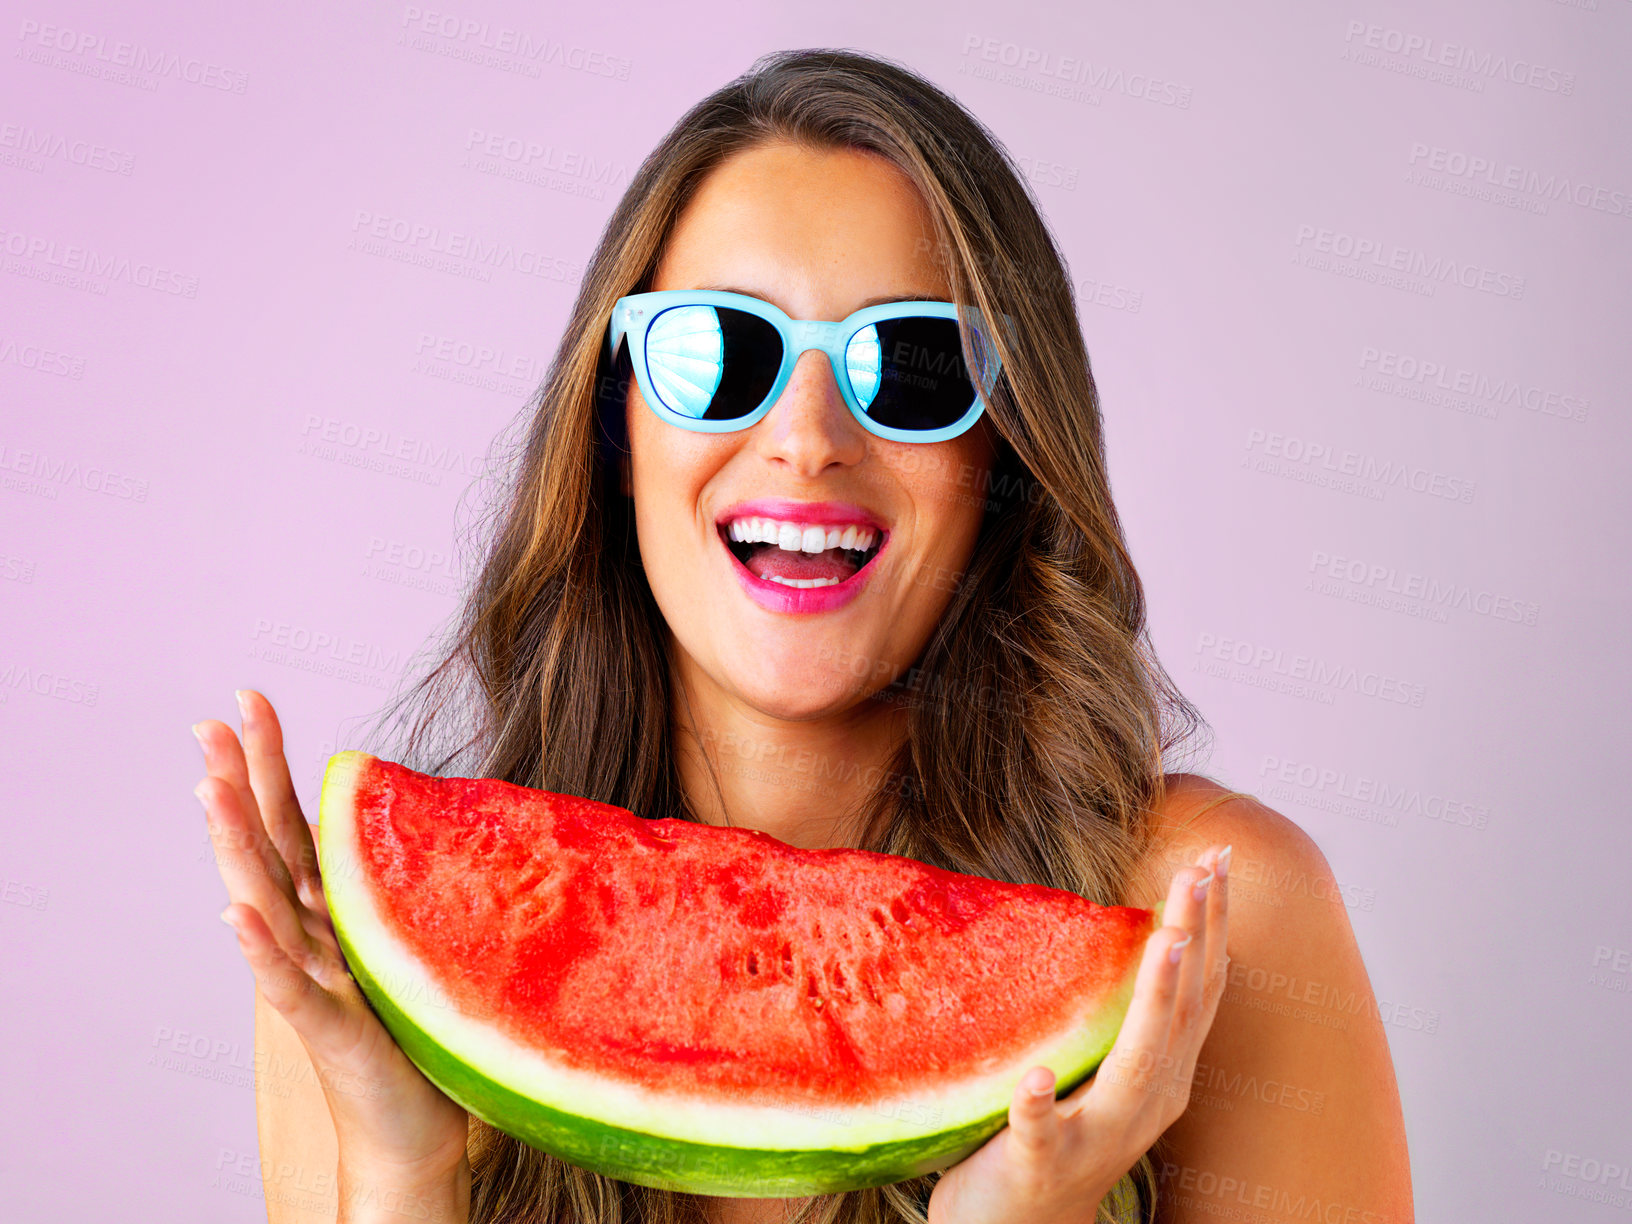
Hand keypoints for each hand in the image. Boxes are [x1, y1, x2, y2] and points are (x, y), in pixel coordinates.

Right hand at [194, 689, 469, 1178]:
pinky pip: (287, 984)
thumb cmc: (420, 1033)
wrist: (420, 1130)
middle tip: (213, 721)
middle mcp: (312, 937)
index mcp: (334, 911)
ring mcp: (312, 980)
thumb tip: (437, 820)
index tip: (251, 702)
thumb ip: (415, 887)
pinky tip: (234, 914)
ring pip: (263, 902)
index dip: (272, 764)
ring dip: (234, 845)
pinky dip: (260, 948)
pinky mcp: (327, 1028)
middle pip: (268, 847)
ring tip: (210, 789)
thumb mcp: (422, 941)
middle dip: (241, 782)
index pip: (295, 823)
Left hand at [926, 844, 1230, 1223]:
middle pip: (1179, 1014)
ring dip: (1153, 1003)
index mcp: (1163, 1075)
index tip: (1220, 861)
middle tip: (1202, 871)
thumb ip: (1134, 1018)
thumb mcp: (1110, 1072)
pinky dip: (1041, 1108)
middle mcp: (1145, 1104)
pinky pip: (1041, 1134)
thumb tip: (1163, 936)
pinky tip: (1036, 1079)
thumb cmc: (1061, 1136)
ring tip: (1164, 944)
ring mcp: (1095, 1137)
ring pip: (1133, 1067)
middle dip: (1195, 938)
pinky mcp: (1038, 1164)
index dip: (1214, 927)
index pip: (1199, 991)